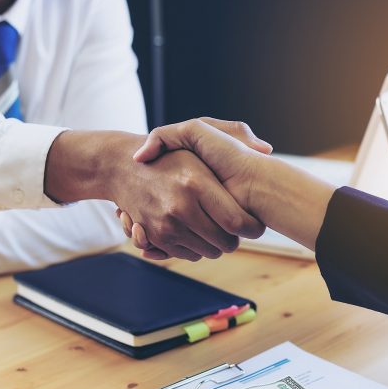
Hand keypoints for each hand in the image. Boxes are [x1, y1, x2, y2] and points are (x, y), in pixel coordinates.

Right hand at [121, 118, 274, 258]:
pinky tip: (198, 232)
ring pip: (209, 252)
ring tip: (216, 227)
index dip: (253, 228)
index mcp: (196, 183)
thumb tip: (266, 150)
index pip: (238, 222)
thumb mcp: (199, 134)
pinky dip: (197, 248)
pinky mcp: (155, 238)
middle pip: (226, 243)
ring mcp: (165, 225)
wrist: (121, 167)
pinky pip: (188, 255)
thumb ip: (236, 134)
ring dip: (216, 244)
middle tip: (236, 228)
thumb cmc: (169, 152)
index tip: (255, 224)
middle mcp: (180, 207)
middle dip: (235, 239)